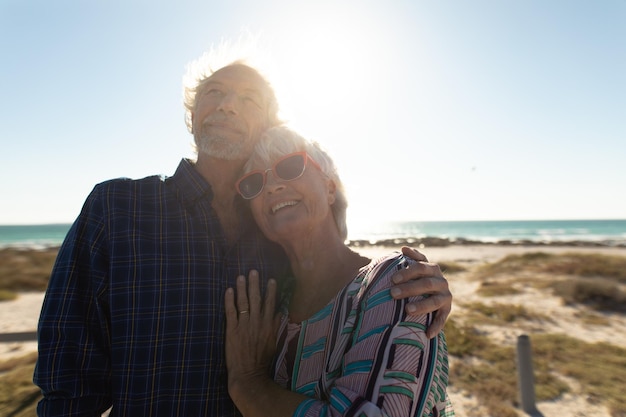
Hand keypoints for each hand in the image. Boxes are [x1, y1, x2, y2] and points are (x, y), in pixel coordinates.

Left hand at [224, 271, 279, 394]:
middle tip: (253, 271)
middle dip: (255, 284)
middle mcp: (257, 322)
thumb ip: (275, 326)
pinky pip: (230, 311)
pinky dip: (229, 300)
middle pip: (256, 299)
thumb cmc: (262, 359)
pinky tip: (228, 290)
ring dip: (242, 288)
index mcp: (268, 325)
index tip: (271, 279)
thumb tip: (280, 312)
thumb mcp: (273, 342)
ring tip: (240, 276)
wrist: (249, 374)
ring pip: (243, 302)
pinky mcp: (231, 330)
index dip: (270, 291)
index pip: (270, 304)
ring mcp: (244, 325)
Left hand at [390, 246, 451, 337]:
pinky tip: (427, 334)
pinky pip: (442, 319)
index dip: (408, 272)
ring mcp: (445, 296)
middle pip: (426, 284)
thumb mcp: (412, 268)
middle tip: (393, 293)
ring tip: (408, 310)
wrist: (428, 295)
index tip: (392, 278)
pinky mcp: (447, 310)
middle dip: (409, 288)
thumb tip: (403, 248)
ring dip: (422, 306)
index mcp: (431, 268)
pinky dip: (436, 326)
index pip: (420, 267)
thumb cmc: (414, 279)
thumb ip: (408, 258)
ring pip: (435, 301)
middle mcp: (441, 281)